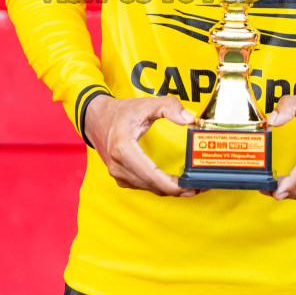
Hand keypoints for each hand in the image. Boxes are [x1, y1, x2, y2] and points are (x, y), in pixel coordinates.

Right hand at [82, 94, 200, 197]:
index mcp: (124, 149)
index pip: (151, 176)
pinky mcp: (120, 177)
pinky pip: (143, 186)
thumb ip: (170, 107)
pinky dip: (159, 187)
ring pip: (149, 188)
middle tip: (199, 187)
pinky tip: (173, 183)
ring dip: (170, 190)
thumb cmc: (121, 112)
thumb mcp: (146, 104)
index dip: (172, 185)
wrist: (96, 118)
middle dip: (177, 189)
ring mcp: (118, 174)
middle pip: (153, 186)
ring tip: (191, 185)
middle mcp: (119, 166)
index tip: (190, 186)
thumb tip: (190, 120)